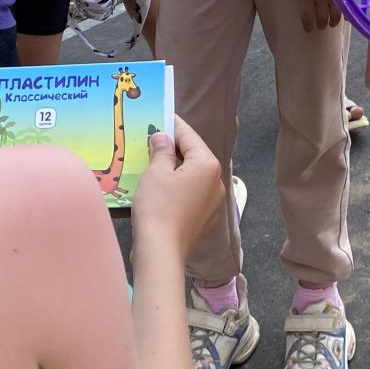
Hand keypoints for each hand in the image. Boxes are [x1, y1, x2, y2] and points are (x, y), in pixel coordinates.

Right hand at [131, 116, 223, 257]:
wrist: (161, 252)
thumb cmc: (158, 207)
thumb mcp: (155, 172)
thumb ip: (161, 150)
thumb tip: (162, 138)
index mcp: (207, 165)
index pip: (189, 137)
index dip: (173, 125)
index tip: (161, 116)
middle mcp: (216, 181)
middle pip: (194, 155)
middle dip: (174, 147)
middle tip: (153, 137)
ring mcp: (213, 202)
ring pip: (193, 175)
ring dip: (175, 166)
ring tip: (153, 160)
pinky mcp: (204, 217)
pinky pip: (192, 192)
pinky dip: (178, 184)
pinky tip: (160, 185)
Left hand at [298, 0, 342, 32]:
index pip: (307, 16)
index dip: (307, 25)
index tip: (308, 29)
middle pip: (322, 19)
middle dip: (320, 24)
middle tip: (320, 25)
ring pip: (336, 16)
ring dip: (333, 22)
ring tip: (332, 22)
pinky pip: (347, 7)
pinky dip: (346, 14)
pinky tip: (345, 16)